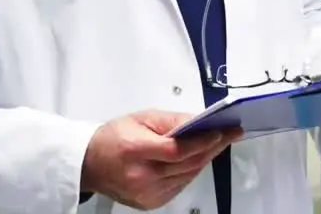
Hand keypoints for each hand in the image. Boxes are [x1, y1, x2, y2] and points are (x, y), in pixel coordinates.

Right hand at [81, 110, 241, 209]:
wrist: (90, 164)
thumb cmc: (112, 138)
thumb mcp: (141, 118)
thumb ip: (172, 120)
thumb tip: (199, 121)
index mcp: (135, 150)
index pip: (177, 150)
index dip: (203, 141)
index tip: (222, 131)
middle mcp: (141, 176)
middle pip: (187, 164)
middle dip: (213, 147)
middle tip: (231, 134)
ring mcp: (146, 193)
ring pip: (188, 175)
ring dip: (205, 158)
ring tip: (218, 143)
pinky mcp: (151, 202)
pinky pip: (181, 185)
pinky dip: (192, 170)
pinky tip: (198, 158)